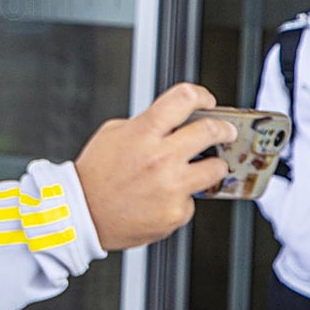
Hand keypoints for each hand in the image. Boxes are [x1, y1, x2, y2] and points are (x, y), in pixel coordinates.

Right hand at [73, 83, 234, 250]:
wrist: (82, 214)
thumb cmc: (96, 175)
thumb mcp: (113, 135)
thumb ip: (145, 125)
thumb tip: (173, 122)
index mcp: (143, 133)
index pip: (184, 99)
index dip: (201, 95)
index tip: (206, 101)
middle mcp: (160, 158)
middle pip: (210, 131)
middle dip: (224, 128)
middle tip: (226, 131)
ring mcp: (171, 187)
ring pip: (215, 169)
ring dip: (213, 165)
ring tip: (203, 167)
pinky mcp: (176, 213)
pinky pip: (192, 200)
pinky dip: (182, 197)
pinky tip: (164, 197)